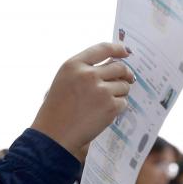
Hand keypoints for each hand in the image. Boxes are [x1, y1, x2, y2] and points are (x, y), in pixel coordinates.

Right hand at [31, 43, 133, 160]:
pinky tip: (105, 112)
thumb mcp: (65, 80)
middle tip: (128, 79)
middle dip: (125, 73)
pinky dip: (118, 107)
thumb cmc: (57, 109)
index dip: (117, 48)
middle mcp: (88, 74)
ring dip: (120, 92)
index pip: (102, 48)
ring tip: (106, 102)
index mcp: (74, 64)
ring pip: (124, 85)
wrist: (54, 135)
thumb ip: (85, 69)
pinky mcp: (110, 106)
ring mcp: (101, 90)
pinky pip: (123, 101)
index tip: (126, 51)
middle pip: (119, 67)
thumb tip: (114, 65)